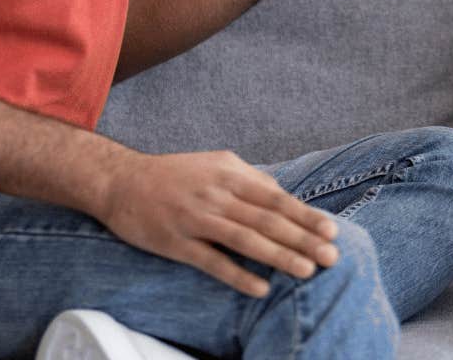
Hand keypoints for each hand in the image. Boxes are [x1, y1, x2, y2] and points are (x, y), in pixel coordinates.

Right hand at [96, 150, 341, 297]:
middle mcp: (216, 195)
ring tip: (306, 271)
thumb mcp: (216, 165)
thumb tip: (283, 195)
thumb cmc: (174, 175)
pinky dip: (238, 274)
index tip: (331, 230)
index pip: (276, 198)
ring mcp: (196, 218)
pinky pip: (211, 261)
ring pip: (245, 239)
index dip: (305, 215)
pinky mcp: (176, 242)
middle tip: (331, 256)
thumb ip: (250, 179)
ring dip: (279, 256)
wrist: (120, 181)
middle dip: (302, 239)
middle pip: (267, 219)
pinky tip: (260, 287)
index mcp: (229, 174)